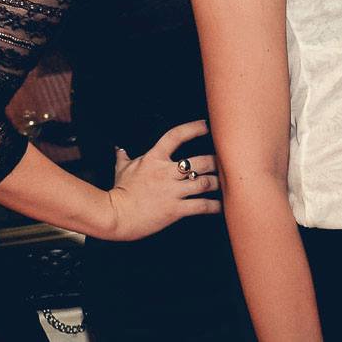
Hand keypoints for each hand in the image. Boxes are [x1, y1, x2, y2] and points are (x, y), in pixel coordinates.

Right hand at [104, 119, 220, 240]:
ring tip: (225, 183)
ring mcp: (172, 191)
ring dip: (217, 183)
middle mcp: (166, 172)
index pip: (176, 136)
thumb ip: (124, 157)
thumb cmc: (119, 192)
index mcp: (154, 158)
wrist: (116, 215)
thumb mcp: (121, 170)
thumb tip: (120, 150)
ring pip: (204, 183)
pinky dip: (214, 206)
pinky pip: (201, 206)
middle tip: (224, 161)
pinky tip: (220, 206)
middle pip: (199, 162)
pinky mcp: (175, 209)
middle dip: (215, 162)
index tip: (206, 125)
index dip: (193, 128)